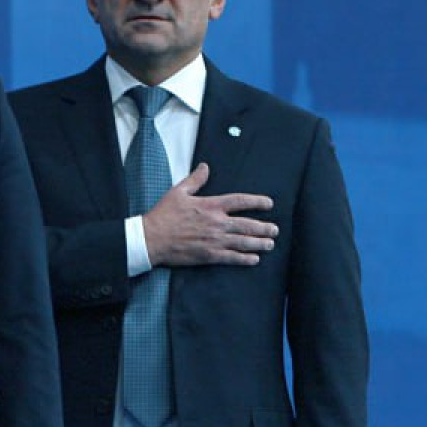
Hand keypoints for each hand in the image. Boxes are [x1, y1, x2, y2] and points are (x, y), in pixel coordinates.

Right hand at [142, 163, 275, 266]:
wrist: (152, 238)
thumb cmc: (163, 215)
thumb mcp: (178, 192)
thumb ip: (195, 180)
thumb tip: (205, 167)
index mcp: (211, 205)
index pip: (240, 201)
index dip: (257, 202)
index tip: (269, 204)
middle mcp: (217, 223)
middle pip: (247, 224)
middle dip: (264, 227)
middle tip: (274, 229)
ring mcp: (214, 240)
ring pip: (243, 242)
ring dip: (259, 243)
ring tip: (270, 244)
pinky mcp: (209, 255)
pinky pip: (232, 258)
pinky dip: (245, 259)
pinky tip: (254, 259)